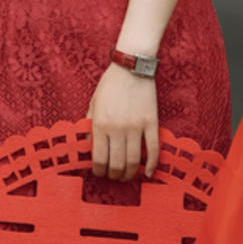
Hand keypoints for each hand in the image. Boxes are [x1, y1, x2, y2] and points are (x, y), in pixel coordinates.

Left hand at [88, 60, 159, 178]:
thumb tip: (88, 148)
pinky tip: (147, 172)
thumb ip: (89, 127)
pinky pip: (153, 149)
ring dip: (130, 173)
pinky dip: (151, 164)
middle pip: (117, 164)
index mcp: (100, 124)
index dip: (99, 171)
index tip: (100, 173)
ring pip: (134, 161)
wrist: (131, 67)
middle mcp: (118, 128)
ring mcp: (136, 126)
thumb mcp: (93, 105)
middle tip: (114, 176)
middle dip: (114, 175)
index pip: (99, 159)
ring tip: (127, 176)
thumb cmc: (110, 85)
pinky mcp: (151, 122)